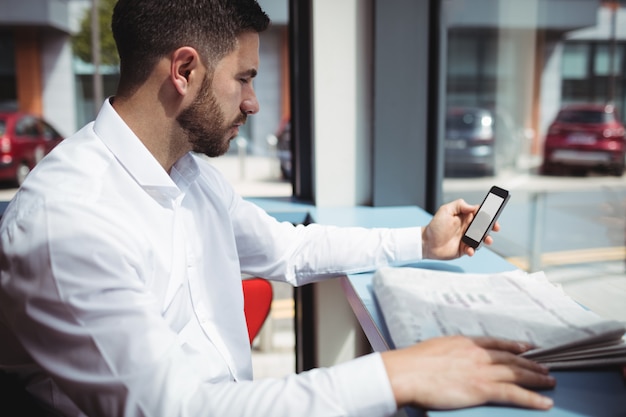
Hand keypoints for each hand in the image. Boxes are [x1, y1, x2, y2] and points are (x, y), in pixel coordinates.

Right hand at [381, 336, 555, 410]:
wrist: (406, 372)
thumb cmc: (412, 364)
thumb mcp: (434, 349)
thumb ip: (448, 353)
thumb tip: (449, 359)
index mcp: (464, 343)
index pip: (496, 343)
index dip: (513, 346)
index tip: (526, 347)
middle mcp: (477, 353)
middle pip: (511, 358)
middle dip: (530, 363)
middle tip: (545, 367)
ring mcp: (481, 370)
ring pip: (517, 374)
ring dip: (536, 378)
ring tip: (550, 382)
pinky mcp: (482, 388)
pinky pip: (514, 394)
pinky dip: (532, 398)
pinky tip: (544, 402)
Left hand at [422, 199, 499, 259]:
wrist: (427, 243)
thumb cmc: (435, 226)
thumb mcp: (445, 210)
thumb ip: (459, 205)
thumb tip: (473, 206)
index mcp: (465, 217)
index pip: (480, 214)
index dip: (488, 214)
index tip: (493, 216)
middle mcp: (467, 227)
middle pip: (484, 226)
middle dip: (491, 227)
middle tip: (495, 228)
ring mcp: (466, 239)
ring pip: (481, 239)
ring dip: (486, 239)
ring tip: (486, 240)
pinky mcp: (464, 249)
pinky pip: (472, 250)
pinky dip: (473, 250)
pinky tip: (469, 250)